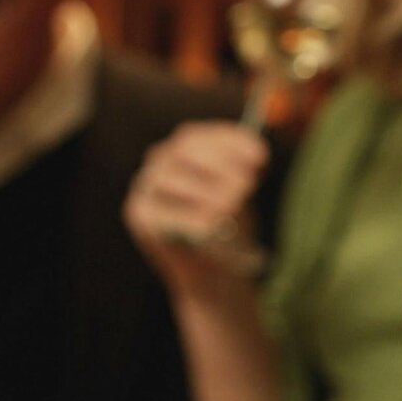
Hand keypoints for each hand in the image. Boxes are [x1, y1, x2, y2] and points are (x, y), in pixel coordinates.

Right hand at [125, 121, 268, 294]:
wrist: (211, 266)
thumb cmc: (228, 220)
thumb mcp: (243, 191)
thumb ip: (245, 172)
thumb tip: (256, 157)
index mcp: (184, 145)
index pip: (201, 133)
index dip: (231, 142)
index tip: (261, 157)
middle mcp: (160, 158)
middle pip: (185, 148)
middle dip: (221, 164)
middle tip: (247, 184)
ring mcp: (145, 186)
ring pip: (172, 178)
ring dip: (207, 191)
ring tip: (231, 206)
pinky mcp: (140, 215)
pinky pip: (164, 214)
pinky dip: (191, 219)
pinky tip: (212, 226)